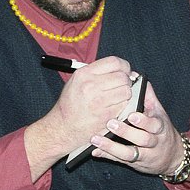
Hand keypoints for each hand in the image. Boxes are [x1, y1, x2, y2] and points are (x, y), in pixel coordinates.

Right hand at [24, 56, 135, 178]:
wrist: (63, 127)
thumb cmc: (71, 104)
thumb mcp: (77, 81)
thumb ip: (98, 73)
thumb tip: (124, 69)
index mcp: (84, 74)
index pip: (114, 62)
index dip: (124, 66)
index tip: (125, 71)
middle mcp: (91, 85)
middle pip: (123, 77)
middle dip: (126, 81)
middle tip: (122, 86)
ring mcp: (99, 101)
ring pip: (126, 91)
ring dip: (126, 94)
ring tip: (118, 97)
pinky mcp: (106, 115)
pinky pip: (124, 105)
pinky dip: (123, 105)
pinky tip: (115, 106)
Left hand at [90, 81, 189, 177]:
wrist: (172, 157)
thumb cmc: (161, 130)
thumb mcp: (159, 113)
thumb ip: (149, 97)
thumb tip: (138, 78)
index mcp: (160, 127)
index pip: (154, 124)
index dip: (144, 121)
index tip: (132, 115)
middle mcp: (154, 142)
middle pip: (143, 139)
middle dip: (127, 132)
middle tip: (111, 123)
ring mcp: (144, 154)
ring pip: (130, 153)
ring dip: (112, 147)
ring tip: (96, 138)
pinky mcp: (134, 163)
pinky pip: (120, 161)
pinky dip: (108, 156)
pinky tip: (95, 151)